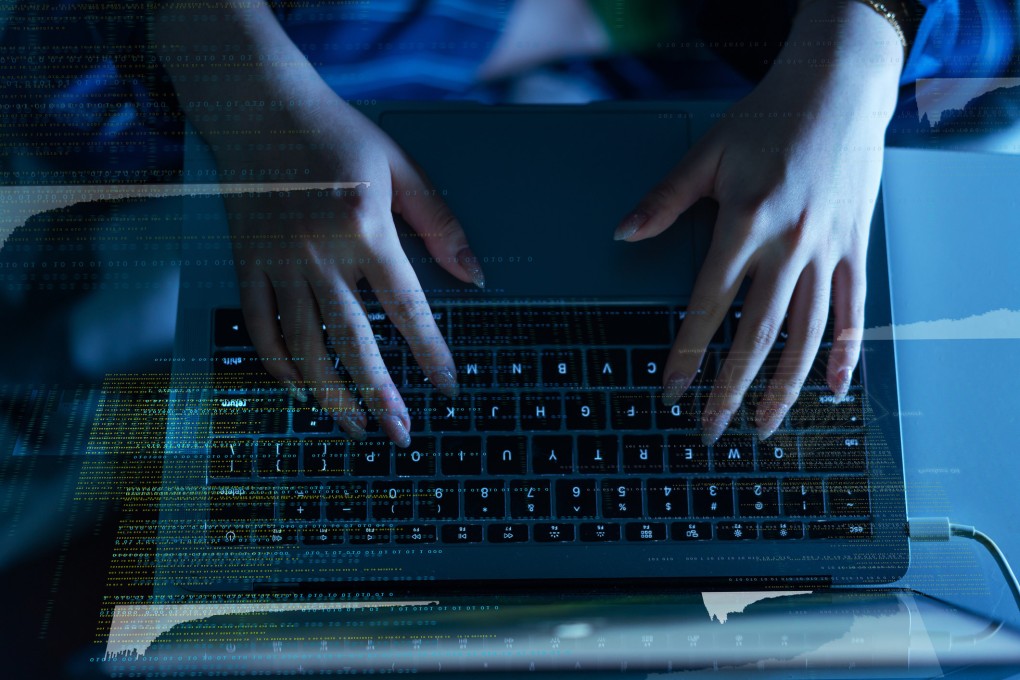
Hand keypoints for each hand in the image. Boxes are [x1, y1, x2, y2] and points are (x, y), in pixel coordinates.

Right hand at [215, 93, 483, 446]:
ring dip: (332, 395)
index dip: (430, 353)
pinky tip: (299, 389)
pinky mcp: (246, 263)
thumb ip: (439, 224)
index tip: (446, 387)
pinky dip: (278, 364)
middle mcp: (320, 252)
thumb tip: (473, 277)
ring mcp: (278, 262)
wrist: (260, 107)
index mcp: (366, 228)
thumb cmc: (337, 134)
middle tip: (400, 433)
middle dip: (381, 396)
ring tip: (354, 427)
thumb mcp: (400, 168)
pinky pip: (260, 326)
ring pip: (305, 347)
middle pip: (354, 342)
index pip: (407, 307)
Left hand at [615, 8, 901, 442]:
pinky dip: (844, 353)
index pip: (708, 306)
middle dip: (730, 390)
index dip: (687, 353)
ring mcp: (828, 252)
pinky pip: (853, 312)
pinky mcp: (856, 250)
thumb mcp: (708, 153)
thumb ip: (665, 200)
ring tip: (765, 427)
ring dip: (785, 387)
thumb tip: (622, 235)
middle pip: (758, 335)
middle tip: (711, 430)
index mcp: (746, 225)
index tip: (671, 392)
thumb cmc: (769, 119)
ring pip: (807, 335)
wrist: (840, 89)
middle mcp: (790, 246)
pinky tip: (832, 388)